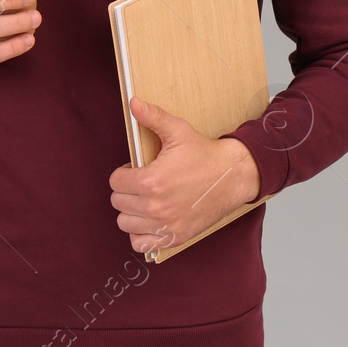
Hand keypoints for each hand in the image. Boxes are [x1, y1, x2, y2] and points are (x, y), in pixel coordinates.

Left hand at [108, 97, 260, 255]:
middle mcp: (155, 207)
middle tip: (143, 183)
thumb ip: (152, 117)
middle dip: (127, 190)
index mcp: (150, 181)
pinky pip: (141, 244)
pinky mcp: (174, 237)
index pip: (115, 181)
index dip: (124, 173)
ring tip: (146, 200)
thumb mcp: (178, 131)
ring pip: (125, 223)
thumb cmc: (204, 154)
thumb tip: (133, 102)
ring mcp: (164, 225)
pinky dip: (141, 234)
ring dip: (131, 212)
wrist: (232, 176)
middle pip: (118, 202)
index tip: (137, 169)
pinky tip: (150, 220)